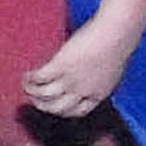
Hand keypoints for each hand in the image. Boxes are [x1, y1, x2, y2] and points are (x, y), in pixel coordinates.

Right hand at [21, 20, 137, 118]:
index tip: (54, 106)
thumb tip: (88, 73)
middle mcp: (84, 91)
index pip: (77, 111)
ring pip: (45, 97)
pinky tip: (27, 75)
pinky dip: (30, 79)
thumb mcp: (111, 69)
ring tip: (26, 86)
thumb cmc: (118, 43)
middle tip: (34, 99)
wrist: (118, 33)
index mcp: (99, 94)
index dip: (63, 111)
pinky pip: (39, 78)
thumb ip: (99, 77)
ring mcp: (71, 79)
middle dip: (43, 106)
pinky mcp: (60, 65)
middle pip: (58, 109)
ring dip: (32, 93)